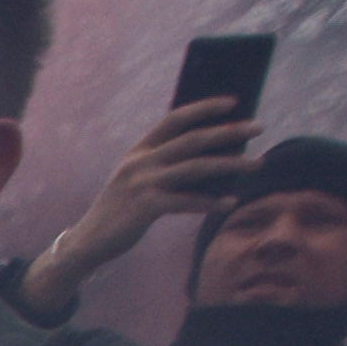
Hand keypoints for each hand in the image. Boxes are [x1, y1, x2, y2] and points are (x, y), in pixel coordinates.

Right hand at [35, 94, 256, 296]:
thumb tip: (216, 155)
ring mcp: (143, 184)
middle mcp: (141, 162)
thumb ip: (166, 165)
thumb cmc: (121, 211)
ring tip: (257, 164)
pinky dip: (211, 203)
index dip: (205, 107)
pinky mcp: (146, 208)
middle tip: (259, 126)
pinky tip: (231, 202)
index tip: (234, 102)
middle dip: (230, 131)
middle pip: (193, 140)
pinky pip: (187, 201)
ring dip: (232, 164)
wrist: (87, 243)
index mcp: (139, 151)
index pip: (175, 118)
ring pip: (197, 168)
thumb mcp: (137, 180)